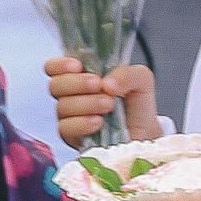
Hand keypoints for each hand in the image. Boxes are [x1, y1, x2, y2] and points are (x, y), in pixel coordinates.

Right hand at [45, 55, 160, 145]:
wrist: (145, 133)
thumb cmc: (137, 103)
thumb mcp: (141, 80)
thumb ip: (128, 74)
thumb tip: (107, 84)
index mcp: (81, 74)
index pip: (55, 66)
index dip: (59, 65)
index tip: (77, 66)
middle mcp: (71, 94)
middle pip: (55, 85)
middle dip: (77, 83)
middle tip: (99, 85)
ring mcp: (69, 115)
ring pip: (62, 106)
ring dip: (86, 103)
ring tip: (109, 104)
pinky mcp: (72, 135)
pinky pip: (65, 128)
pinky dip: (82, 123)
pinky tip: (99, 122)